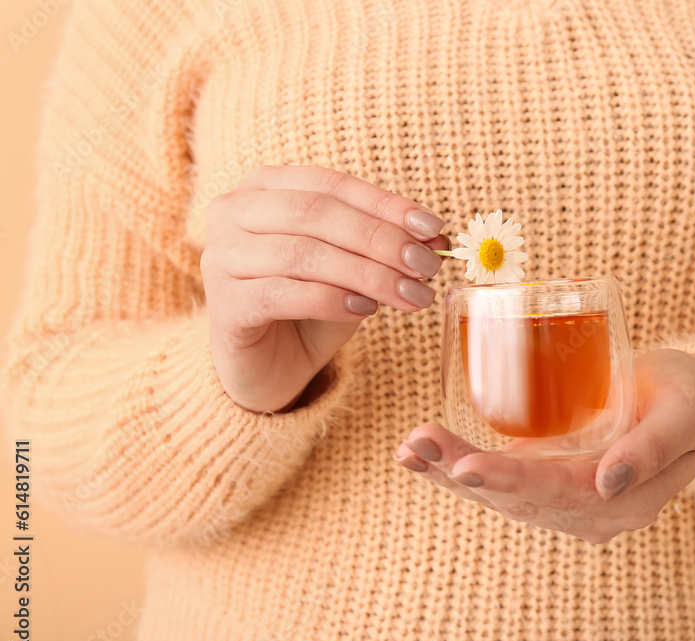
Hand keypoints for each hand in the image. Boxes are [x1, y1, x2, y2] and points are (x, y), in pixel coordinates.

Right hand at [202, 165, 448, 412]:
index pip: (331, 184)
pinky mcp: (223, 304)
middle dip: (380, 239)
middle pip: (315, 214)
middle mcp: (234, 212)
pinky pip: (280, 294)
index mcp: (265, 187)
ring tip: (409, 294)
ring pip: (302, 254)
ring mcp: (221, 257)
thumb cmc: (309, 306)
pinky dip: (329, 300)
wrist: (266, 364)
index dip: (385, 204)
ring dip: (366, 274)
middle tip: (425, 266)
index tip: (433, 228)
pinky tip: (364, 310)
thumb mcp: (352, 269)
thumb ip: (383, 247)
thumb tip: (434, 237)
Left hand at [394, 349, 694, 542]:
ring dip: (452, 472)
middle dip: (463, 473)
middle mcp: (594, 510)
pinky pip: (504, 479)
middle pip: (519, 498)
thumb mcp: (685, 414)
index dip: (509, 481)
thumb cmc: (694, 396)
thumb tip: (609, 484)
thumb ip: (651, 448)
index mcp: (627, 499)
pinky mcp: (555, 478)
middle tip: (417, 444)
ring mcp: (572, 499)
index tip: (465, 466)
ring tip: (410, 449)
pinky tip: (425, 453)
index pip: (558, 494)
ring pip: (503, 494)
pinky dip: (462, 467)